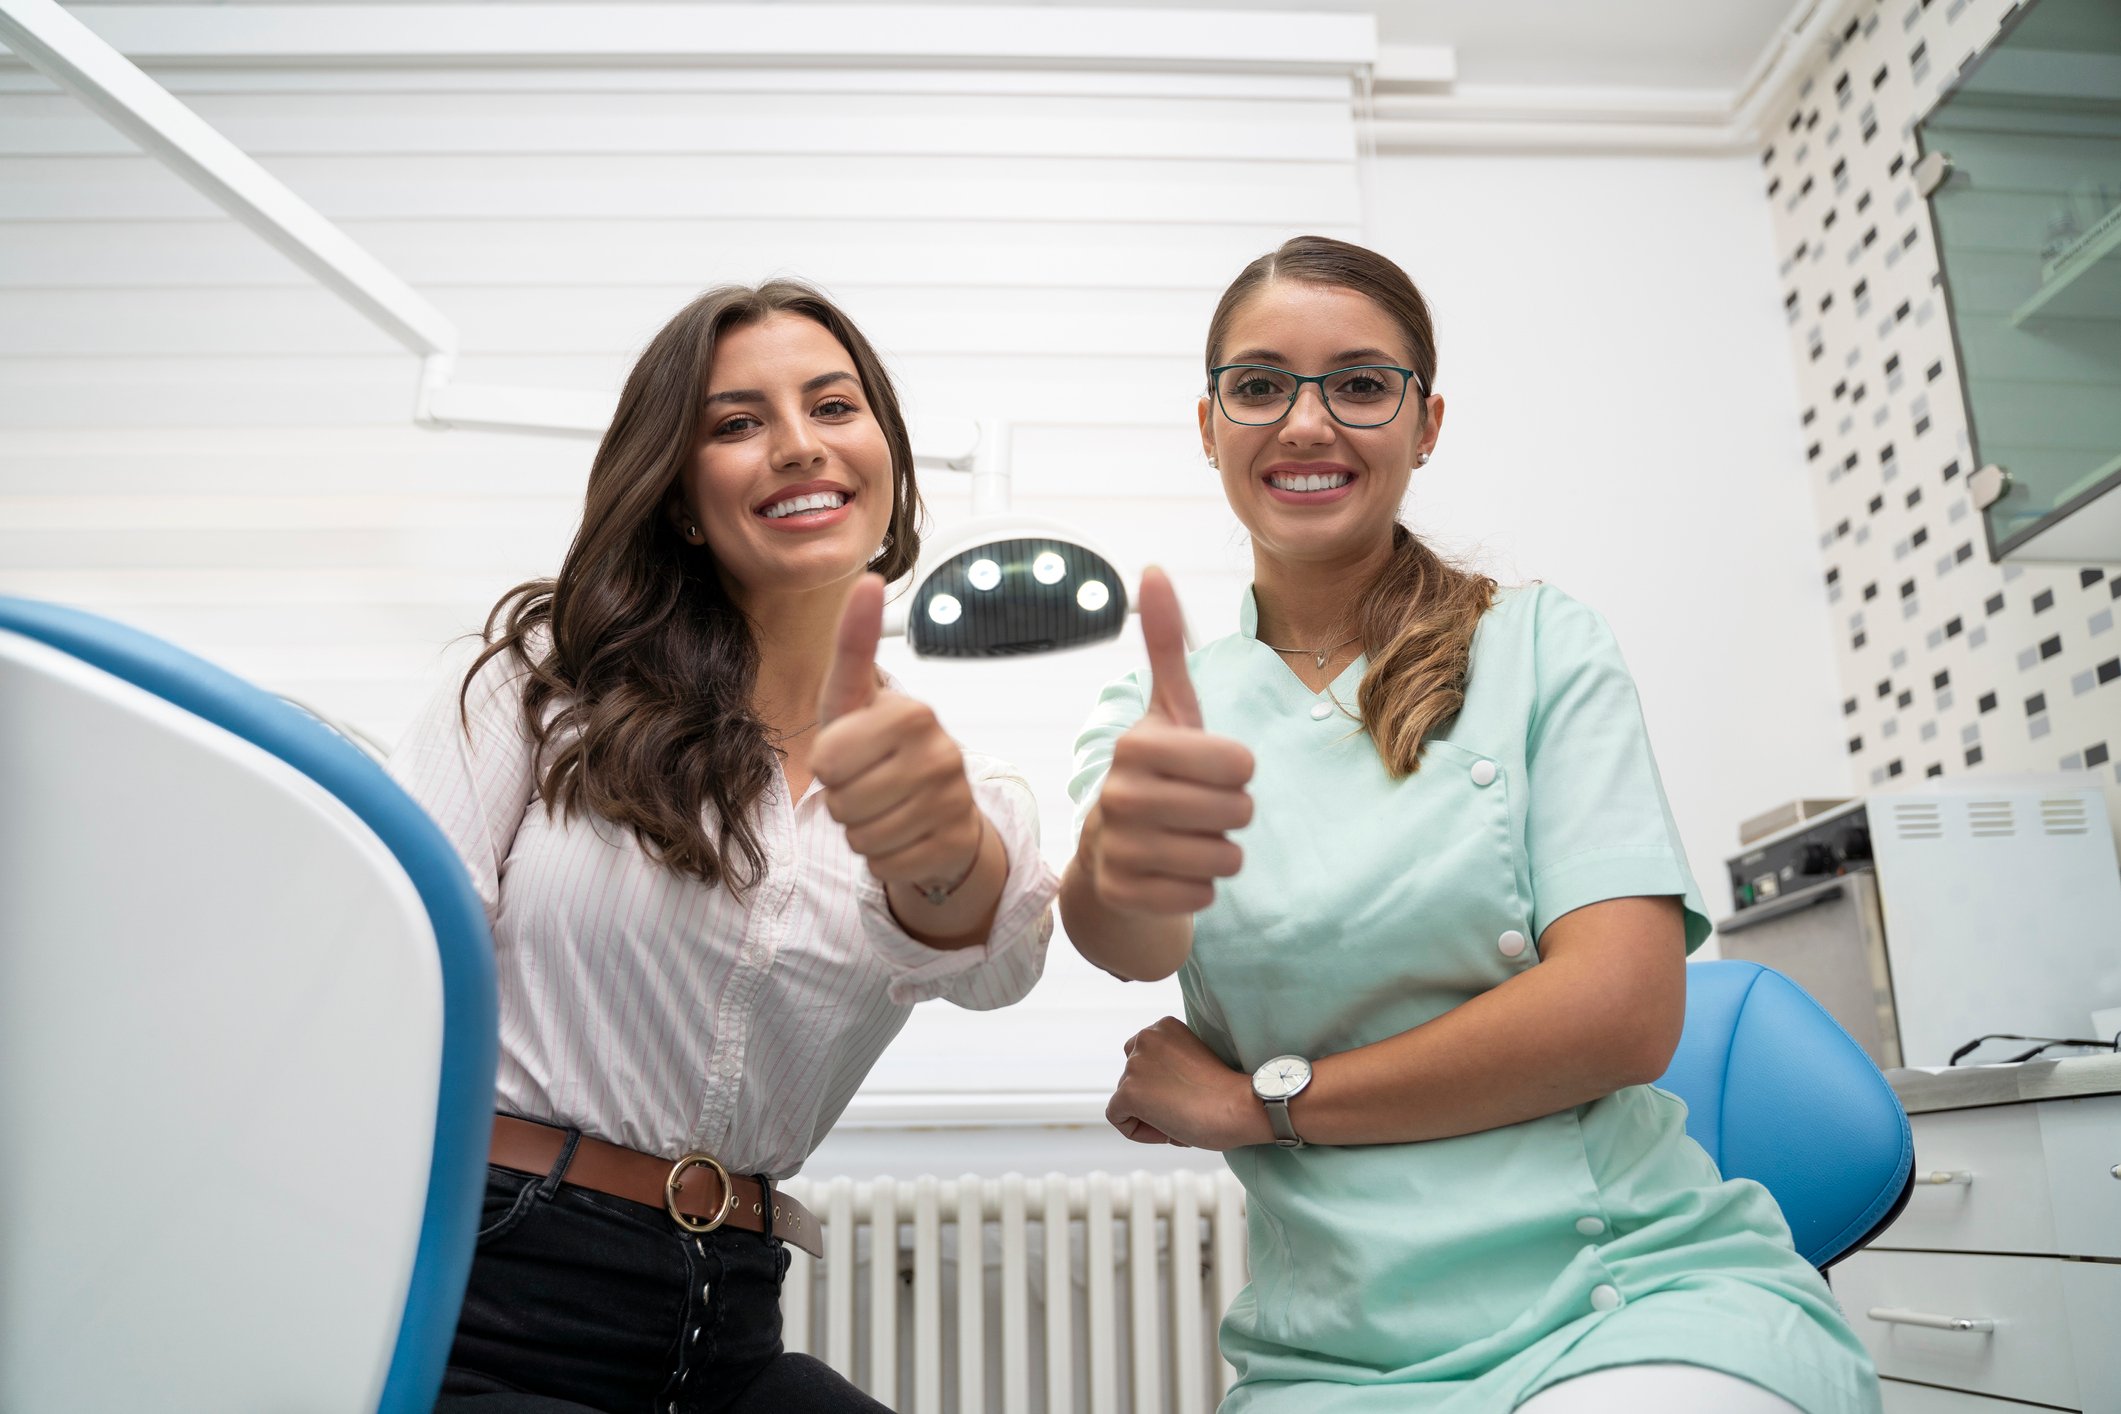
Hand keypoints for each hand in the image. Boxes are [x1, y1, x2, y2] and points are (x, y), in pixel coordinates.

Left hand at [814, 575, 982, 888]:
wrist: (939, 808)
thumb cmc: (881, 747)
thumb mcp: (855, 697)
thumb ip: (854, 643)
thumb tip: (869, 576)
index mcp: (913, 712)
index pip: (827, 759)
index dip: (828, 763)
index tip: (853, 750)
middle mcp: (942, 753)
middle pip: (841, 802)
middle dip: (844, 800)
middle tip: (871, 784)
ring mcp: (953, 802)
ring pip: (861, 837)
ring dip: (862, 829)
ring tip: (886, 807)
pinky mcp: (954, 844)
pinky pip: (884, 865)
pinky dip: (883, 857)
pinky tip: (904, 834)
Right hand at [1083, 567, 1254, 914]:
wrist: (1111, 853)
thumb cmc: (1158, 773)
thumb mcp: (1168, 712)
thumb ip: (1166, 645)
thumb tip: (1152, 568)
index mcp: (1135, 744)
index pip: (1240, 762)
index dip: (1238, 769)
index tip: (1209, 768)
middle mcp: (1118, 796)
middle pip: (1239, 812)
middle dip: (1234, 813)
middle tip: (1201, 808)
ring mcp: (1117, 849)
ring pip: (1226, 858)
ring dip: (1220, 852)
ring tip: (1188, 838)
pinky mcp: (1124, 895)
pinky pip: (1204, 897)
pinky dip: (1200, 888)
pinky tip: (1173, 871)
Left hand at [1107, 1016, 1258, 1150]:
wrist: (1242, 1105)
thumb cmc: (1228, 1091)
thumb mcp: (1193, 1061)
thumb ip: (1169, 1065)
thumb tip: (1153, 1089)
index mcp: (1162, 1027)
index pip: (1145, 1059)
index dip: (1163, 1084)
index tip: (1188, 1096)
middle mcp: (1144, 1038)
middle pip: (1132, 1078)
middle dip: (1153, 1099)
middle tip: (1185, 1112)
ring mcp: (1134, 1065)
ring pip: (1126, 1099)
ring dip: (1150, 1116)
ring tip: (1182, 1122)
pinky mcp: (1128, 1092)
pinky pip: (1118, 1118)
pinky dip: (1139, 1131)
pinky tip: (1169, 1131)